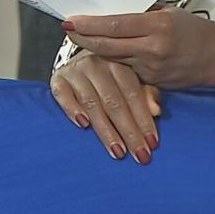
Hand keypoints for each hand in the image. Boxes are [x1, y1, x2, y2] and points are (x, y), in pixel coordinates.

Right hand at [50, 50, 160, 164]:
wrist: (81, 59)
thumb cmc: (112, 76)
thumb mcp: (134, 80)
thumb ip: (147, 93)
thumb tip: (156, 111)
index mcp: (119, 62)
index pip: (133, 94)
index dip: (143, 120)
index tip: (152, 144)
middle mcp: (96, 63)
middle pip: (114, 102)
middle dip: (129, 131)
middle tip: (139, 155)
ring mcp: (75, 70)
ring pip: (91, 103)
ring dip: (105, 130)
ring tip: (117, 151)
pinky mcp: (58, 78)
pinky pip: (62, 95)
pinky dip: (71, 108)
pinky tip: (83, 124)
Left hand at [62, 6, 214, 89]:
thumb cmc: (195, 29)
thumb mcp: (169, 13)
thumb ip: (142, 13)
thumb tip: (111, 10)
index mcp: (157, 26)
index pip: (115, 25)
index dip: (89, 24)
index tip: (70, 20)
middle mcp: (153, 49)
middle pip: (107, 46)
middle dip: (83, 38)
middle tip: (68, 29)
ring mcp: (152, 69)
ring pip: (113, 60)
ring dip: (95, 50)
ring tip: (80, 38)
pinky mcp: (153, 83)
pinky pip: (127, 72)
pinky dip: (114, 63)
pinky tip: (102, 55)